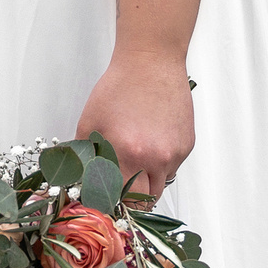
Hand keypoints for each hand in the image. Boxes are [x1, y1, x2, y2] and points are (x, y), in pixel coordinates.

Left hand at [74, 49, 195, 202]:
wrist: (151, 63)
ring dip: (145, 183)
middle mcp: (153, 158)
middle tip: (119, 191)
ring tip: (134, 161)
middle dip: (130, 201)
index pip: (119, 200)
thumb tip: (81, 181)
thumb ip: (86, 156)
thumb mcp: (90, 122)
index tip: (104, 201)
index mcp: (125, 153)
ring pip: (159, 186)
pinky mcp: (186, 146)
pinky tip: (150, 142)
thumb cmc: (119, 88)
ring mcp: (173, 153)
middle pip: (144, 203)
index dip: (111, 204)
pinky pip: (172, 168)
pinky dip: (160, 164)